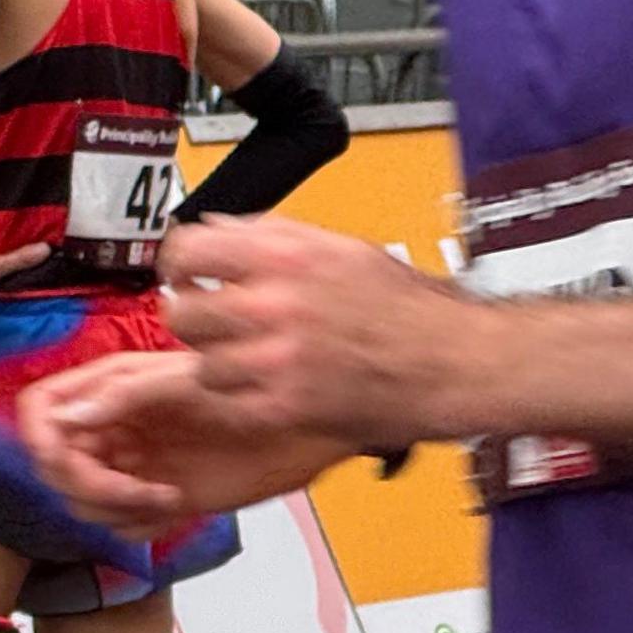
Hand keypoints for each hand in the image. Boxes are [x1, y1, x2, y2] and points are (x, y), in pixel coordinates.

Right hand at [17, 349, 353, 527]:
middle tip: (138, 489)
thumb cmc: (256, 388)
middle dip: (88, 485)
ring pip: (80, 502)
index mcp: (111, 388)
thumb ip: (123, 395)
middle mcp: (113, 427)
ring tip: (167, 496)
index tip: (65, 459)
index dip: (39, 436)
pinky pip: (118, 526)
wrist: (306, 429)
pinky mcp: (154, 499)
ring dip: (117, 508)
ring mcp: (130, 464)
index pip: (41, 409)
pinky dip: (139, 524)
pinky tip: (179, 505)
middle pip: (53, 466)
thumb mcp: (186, 382)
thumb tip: (66, 418)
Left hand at [161, 215, 481, 448]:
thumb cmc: (407, 307)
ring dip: (216, 360)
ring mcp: (278, 359)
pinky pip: (227, 400)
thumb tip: (215, 225)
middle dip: (192, 317)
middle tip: (211, 321)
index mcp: (288, 255)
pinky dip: (239, 395)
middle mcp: (277, 304)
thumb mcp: (342, 248)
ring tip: (248, 355)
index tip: (182, 273)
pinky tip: (264, 384)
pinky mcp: (285, 407)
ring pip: (200, 362)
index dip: (176, 263)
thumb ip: (271, 235)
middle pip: (182, 312)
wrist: (456, 361)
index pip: (189, 250)